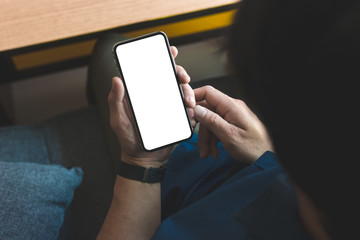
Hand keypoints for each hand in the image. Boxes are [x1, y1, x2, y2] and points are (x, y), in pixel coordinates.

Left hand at [108, 46, 194, 167]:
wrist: (143, 159)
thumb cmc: (128, 139)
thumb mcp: (118, 120)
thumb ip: (116, 101)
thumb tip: (116, 79)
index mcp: (143, 93)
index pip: (153, 72)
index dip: (163, 59)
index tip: (171, 52)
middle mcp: (157, 97)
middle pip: (172, 78)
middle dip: (181, 73)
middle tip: (184, 78)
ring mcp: (168, 106)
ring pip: (182, 92)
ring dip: (188, 92)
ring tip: (187, 102)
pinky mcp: (177, 117)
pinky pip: (188, 109)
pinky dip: (191, 108)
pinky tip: (190, 111)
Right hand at [193, 86, 273, 164]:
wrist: (267, 158)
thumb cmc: (254, 148)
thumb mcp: (229, 135)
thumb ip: (212, 121)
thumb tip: (197, 109)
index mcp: (232, 106)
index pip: (208, 92)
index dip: (194, 98)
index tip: (186, 110)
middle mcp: (232, 108)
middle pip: (206, 111)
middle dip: (201, 130)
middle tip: (201, 146)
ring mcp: (232, 116)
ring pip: (210, 122)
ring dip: (206, 139)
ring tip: (208, 153)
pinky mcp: (232, 124)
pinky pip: (216, 128)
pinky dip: (213, 140)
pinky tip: (215, 151)